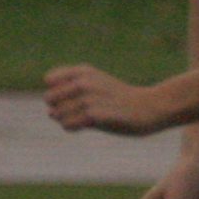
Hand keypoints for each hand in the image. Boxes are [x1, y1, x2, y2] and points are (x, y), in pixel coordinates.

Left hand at [44, 64, 169, 134]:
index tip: (71, 98)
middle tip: (75, 113)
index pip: (50, 80)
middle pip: (49, 98)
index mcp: (83, 71)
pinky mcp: (94, 116)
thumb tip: (50, 112)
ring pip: (57, 114)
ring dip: (66, 120)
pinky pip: (68, 125)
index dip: (56, 92)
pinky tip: (86, 126)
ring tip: (82, 120)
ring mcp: (89, 99)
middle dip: (57, 108)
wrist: (149, 107)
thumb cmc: (120, 99)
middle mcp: (83, 82)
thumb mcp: (97, 84)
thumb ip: (73, 91)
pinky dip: (73, 127)